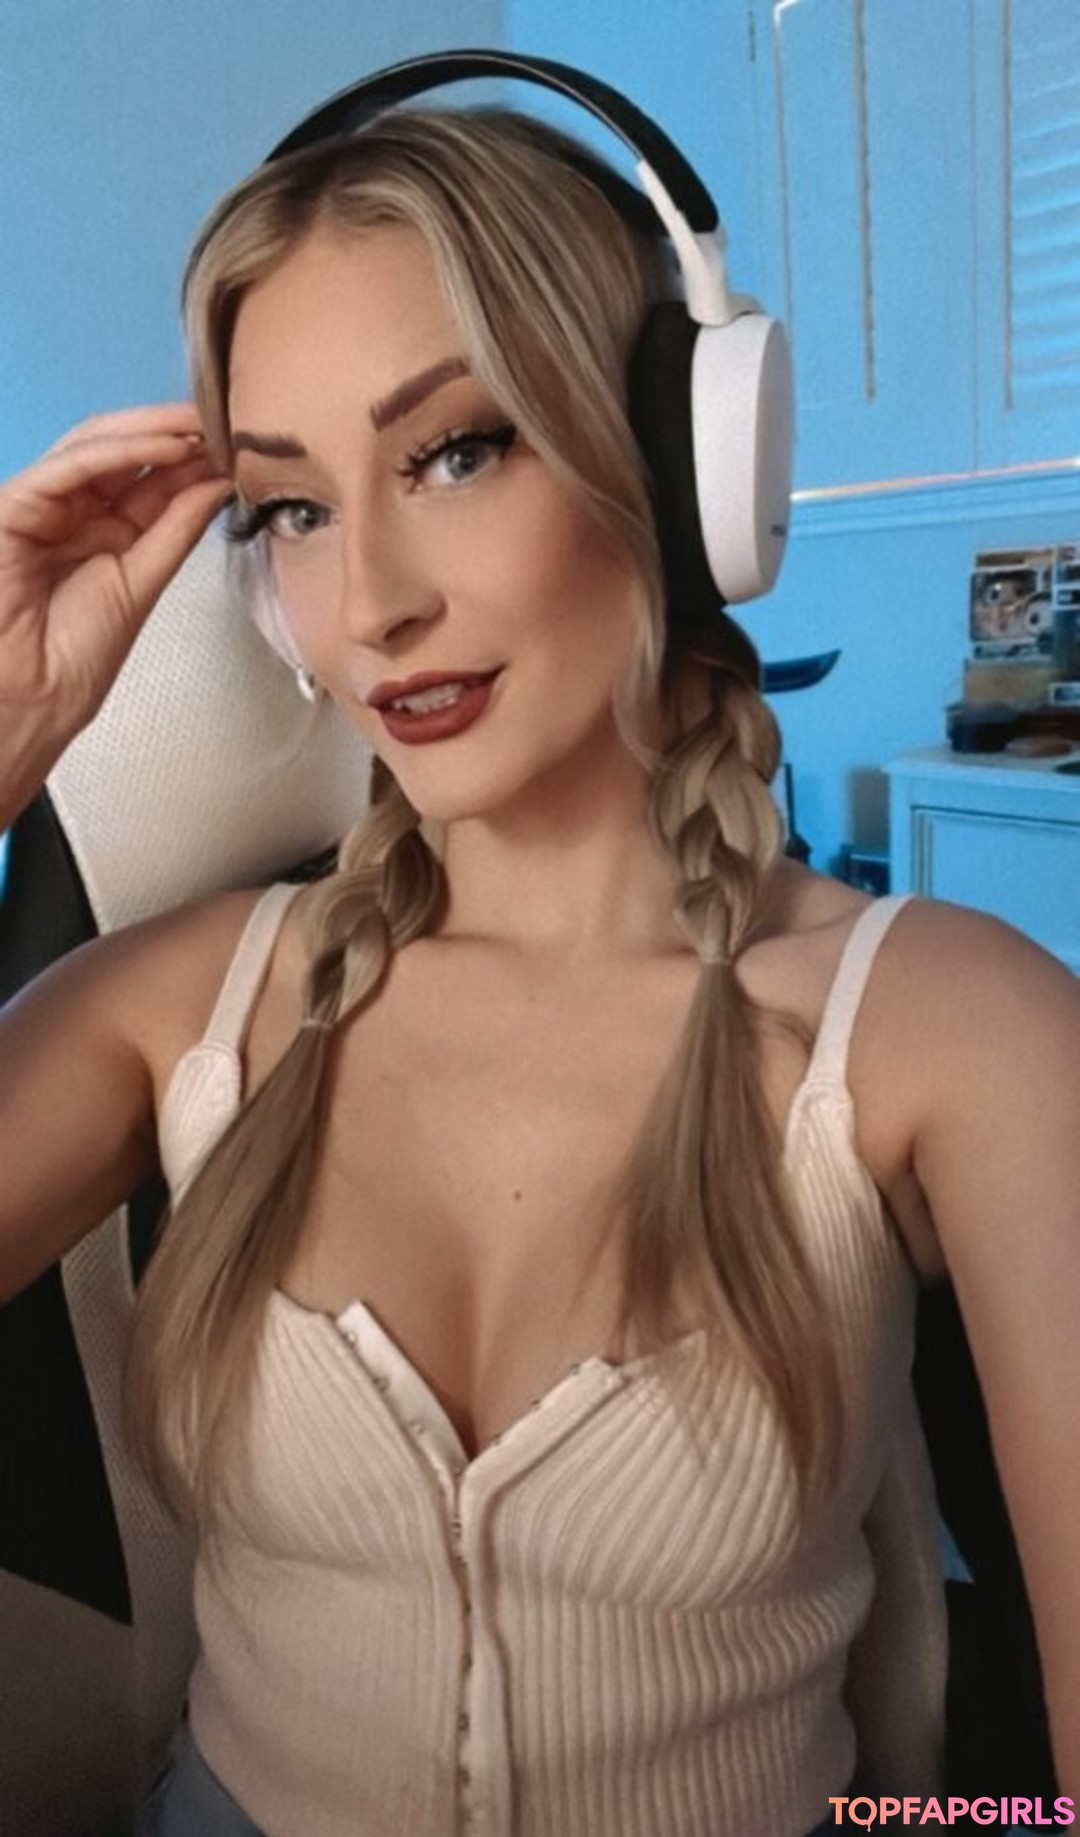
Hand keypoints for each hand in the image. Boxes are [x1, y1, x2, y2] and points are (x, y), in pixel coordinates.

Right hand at [0, 403, 231, 817]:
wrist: (35, 698)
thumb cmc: (78, 655)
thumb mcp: (145, 581)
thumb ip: (177, 528)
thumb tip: (218, 482)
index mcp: (105, 529)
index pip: (148, 476)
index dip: (191, 457)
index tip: (238, 441)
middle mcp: (75, 509)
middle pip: (124, 450)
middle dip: (175, 431)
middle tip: (224, 417)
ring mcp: (44, 503)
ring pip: (95, 446)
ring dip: (151, 430)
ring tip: (200, 424)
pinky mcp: (15, 506)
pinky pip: (68, 467)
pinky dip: (116, 451)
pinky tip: (163, 446)